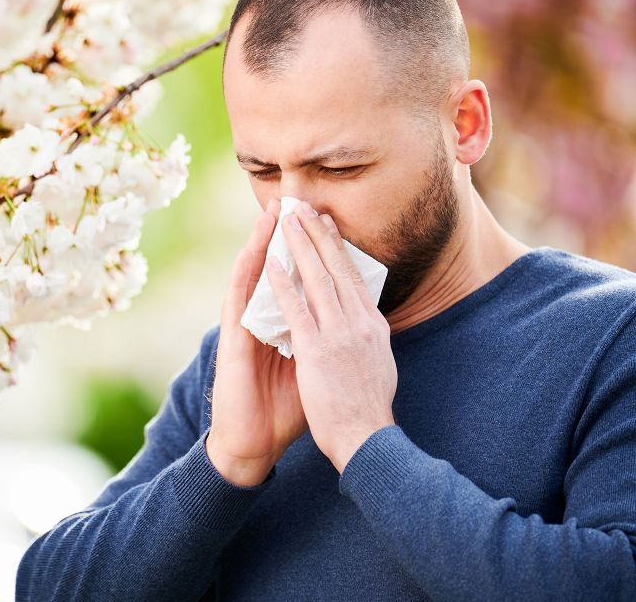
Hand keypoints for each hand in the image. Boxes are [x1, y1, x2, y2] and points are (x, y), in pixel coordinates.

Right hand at [205, 198, 308, 486]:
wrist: (254, 445)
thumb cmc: (284, 412)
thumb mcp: (315, 371)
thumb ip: (328, 346)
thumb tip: (356, 331)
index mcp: (288, 327)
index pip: (301, 281)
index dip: (314, 252)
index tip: (328, 222)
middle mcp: (265, 321)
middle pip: (278, 269)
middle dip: (290, 235)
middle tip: (299, 201)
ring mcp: (246, 329)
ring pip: (254, 277)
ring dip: (262, 243)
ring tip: (273, 212)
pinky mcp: (233, 341)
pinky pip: (238, 302)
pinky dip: (245, 276)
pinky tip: (252, 252)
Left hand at [265, 200, 397, 473]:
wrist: (367, 441)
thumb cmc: (368, 410)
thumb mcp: (378, 366)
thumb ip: (369, 341)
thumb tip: (371, 325)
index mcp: (374, 327)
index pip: (354, 277)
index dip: (338, 248)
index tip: (326, 224)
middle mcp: (360, 323)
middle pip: (338, 268)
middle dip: (319, 235)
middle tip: (304, 207)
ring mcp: (339, 335)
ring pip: (317, 279)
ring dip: (301, 246)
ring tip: (288, 220)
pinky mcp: (317, 350)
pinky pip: (295, 308)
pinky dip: (282, 283)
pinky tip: (270, 263)